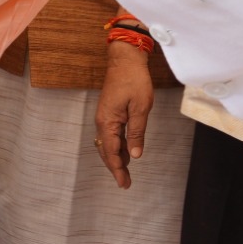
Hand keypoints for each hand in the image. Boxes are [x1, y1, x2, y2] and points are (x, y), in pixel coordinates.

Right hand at [94, 40, 155, 188]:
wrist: (125, 60)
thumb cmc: (134, 80)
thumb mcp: (140, 108)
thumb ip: (136, 133)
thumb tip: (135, 155)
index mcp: (108, 122)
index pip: (112, 152)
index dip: (118, 169)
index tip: (124, 183)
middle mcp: (102, 121)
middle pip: (106, 151)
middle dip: (115, 168)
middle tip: (125, 183)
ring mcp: (104, 117)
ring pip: (107, 144)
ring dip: (115, 158)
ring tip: (125, 172)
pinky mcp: (108, 112)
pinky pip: (110, 135)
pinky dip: (116, 146)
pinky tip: (125, 151)